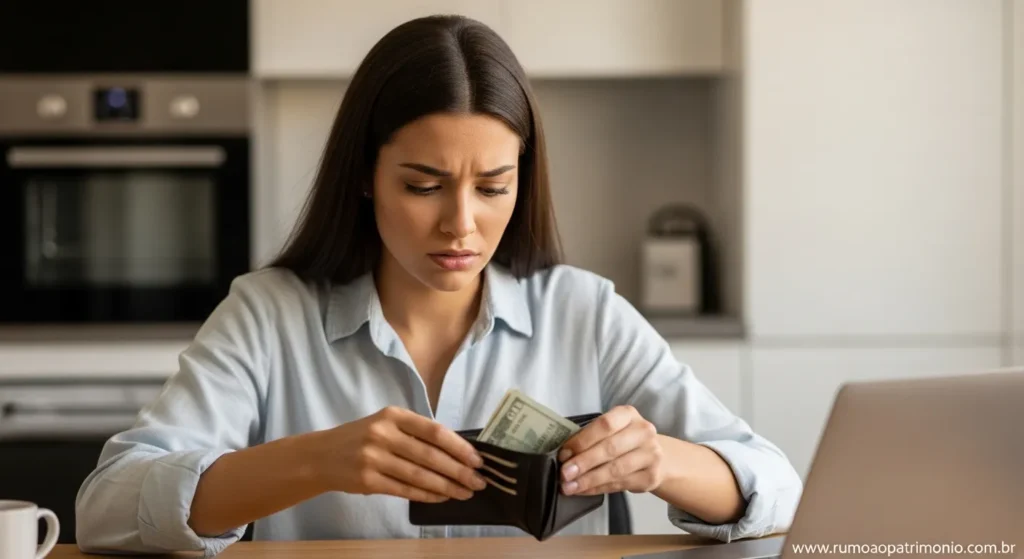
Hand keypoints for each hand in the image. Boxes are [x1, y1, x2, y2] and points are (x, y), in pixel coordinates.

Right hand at [317, 406, 486, 502]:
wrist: (320, 456)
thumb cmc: (360, 438)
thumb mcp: (385, 424)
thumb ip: (415, 433)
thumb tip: (457, 451)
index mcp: (393, 415)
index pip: (434, 431)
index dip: (459, 447)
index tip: (477, 459)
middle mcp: (383, 434)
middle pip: (430, 455)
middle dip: (459, 471)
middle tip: (478, 481)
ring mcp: (373, 458)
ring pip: (420, 475)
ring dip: (447, 486)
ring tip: (465, 492)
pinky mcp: (368, 481)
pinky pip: (405, 490)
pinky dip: (427, 495)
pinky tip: (442, 497)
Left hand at [556, 405, 664, 495]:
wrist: (658, 457)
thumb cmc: (625, 440)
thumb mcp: (611, 430)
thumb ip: (591, 437)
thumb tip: (565, 455)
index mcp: (628, 414)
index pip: (605, 424)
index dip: (583, 440)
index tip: (564, 453)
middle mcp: (643, 432)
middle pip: (610, 448)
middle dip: (584, 462)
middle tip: (564, 473)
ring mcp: (651, 455)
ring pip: (615, 469)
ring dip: (589, 479)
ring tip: (570, 486)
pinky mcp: (651, 477)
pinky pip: (620, 484)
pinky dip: (598, 488)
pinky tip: (583, 490)